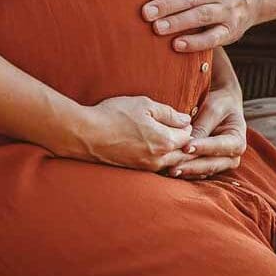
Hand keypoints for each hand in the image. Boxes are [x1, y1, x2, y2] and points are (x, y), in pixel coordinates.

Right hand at [72, 96, 195, 171]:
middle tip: (177, 130)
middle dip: (184, 142)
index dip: (185, 125)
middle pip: (184, 153)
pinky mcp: (137, 171)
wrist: (87, 134)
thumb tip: (185, 120)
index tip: (179, 119)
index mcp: (166, 141)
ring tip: (168, 139)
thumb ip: (168, 113)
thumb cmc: (114, 115)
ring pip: (172, 163)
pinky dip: (162, 161)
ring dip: (174, 153)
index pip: (189, 135)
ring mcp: (148, 167)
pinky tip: (154, 150)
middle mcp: (160, 159)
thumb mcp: (144, 105)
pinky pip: (158, 168)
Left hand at [171, 50, 246, 179]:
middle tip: (173, 166)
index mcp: (237, 141)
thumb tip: (188, 144)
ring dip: (186, 171)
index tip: (186, 147)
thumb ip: (203, 127)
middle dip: (192, 166)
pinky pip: (197, 172)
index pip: (220, 146)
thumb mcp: (213, 109)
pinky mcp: (209, 166)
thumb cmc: (219, 104)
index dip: (203, 147)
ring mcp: (220, 164)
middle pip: (212, 164)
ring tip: (169, 170)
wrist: (222, 106)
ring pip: (203, 171)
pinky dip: (184, 172)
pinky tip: (170, 170)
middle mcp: (232, 157)